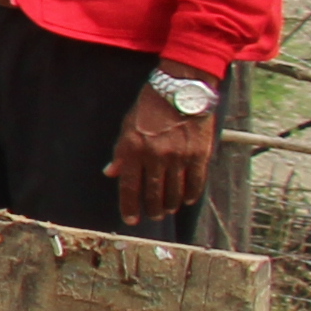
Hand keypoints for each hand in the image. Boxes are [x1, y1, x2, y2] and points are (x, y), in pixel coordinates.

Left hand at [117, 81, 216, 224]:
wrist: (181, 90)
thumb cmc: (150, 107)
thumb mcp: (127, 126)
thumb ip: (120, 152)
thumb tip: (111, 173)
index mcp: (133, 150)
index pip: (129, 187)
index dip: (129, 206)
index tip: (130, 220)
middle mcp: (155, 156)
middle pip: (153, 193)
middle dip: (152, 209)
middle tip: (154, 216)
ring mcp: (178, 157)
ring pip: (175, 191)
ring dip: (171, 204)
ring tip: (168, 209)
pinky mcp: (199, 154)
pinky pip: (196, 182)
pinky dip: (191, 194)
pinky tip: (188, 200)